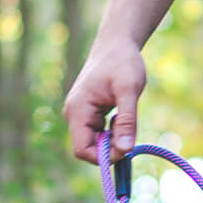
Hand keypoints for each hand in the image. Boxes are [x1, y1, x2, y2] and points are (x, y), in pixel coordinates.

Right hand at [63, 37, 146, 164]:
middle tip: (128, 131)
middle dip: (110, 149)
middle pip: (88, 149)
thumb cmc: (123, 63)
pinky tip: (121, 116)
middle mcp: (73, 115)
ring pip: (95, 143)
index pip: (82, 150)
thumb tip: (125, 151)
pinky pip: (99, 135)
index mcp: (77, 110)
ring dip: (113, 140)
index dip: (103, 158)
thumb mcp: (129, 91)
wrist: (116, 44)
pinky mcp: (88, 114)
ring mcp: (80, 115)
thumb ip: (127, 122)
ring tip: (124, 117)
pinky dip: (113, 133)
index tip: (124, 148)